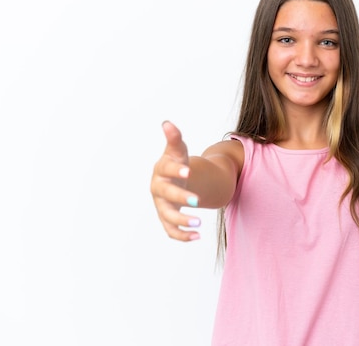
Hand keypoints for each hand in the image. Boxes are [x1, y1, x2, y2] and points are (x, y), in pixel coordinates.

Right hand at [150, 121, 201, 240]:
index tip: (190, 171)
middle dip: (181, 197)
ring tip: (199, 224)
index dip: (177, 170)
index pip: (167, 169)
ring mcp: (162, 205)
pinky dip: (182, 235)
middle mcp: (159, 189)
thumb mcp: (177, 151)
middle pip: (167, 194)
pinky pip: (171, 230)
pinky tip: (197, 236)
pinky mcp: (167, 219)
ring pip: (168, 216)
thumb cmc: (176, 163)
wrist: (173, 180)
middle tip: (198, 201)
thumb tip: (167, 123)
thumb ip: (175, 139)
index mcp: (162, 170)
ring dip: (182, 221)